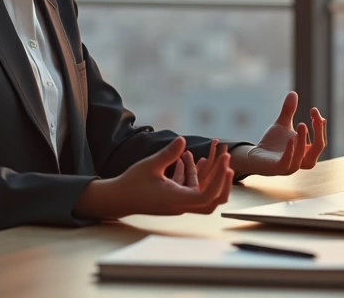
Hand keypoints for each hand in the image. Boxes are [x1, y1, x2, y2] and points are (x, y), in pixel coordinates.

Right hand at [74, 137, 232, 219]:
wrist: (117, 198)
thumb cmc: (131, 184)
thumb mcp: (149, 165)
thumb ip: (168, 153)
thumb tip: (182, 140)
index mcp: (177, 199)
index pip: (207, 195)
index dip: (219, 179)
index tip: (224, 161)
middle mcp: (181, 204)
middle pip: (212, 199)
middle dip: (222, 180)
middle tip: (226, 160)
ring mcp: (178, 202)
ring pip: (202, 190)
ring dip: (207, 172)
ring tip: (208, 151)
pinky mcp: (174, 198)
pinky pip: (189, 187)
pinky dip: (192, 173)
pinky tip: (185, 157)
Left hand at [233, 92, 326, 177]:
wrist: (254, 156)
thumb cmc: (272, 143)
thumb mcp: (282, 124)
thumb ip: (288, 111)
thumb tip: (293, 93)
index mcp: (307, 152)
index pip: (320, 140)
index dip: (320, 126)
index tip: (314, 110)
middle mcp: (302, 161)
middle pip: (318, 148)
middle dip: (318, 132)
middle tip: (315, 117)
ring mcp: (290, 166)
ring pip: (303, 158)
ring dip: (304, 140)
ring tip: (302, 124)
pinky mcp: (277, 169)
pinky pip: (287, 163)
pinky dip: (290, 152)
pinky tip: (290, 138)